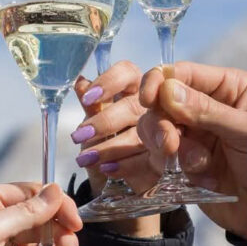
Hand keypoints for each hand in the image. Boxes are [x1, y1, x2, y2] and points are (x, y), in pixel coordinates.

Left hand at [71, 61, 161, 236]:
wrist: (114, 173)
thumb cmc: (105, 139)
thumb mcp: (93, 122)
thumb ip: (91, 105)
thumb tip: (81, 83)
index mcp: (135, 87)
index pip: (127, 72)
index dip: (109, 81)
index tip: (89, 98)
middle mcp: (153, 105)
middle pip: (133, 105)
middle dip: (105, 121)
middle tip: (81, 135)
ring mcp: (164, 131)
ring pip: (141, 134)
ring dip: (111, 147)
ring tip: (87, 158)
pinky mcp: (165, 159)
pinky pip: (147, 160)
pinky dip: (125, 166)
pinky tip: (108, 169)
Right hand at [137, 62, 246, 239]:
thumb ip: (208, 112)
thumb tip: (167, 90)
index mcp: (230, 88)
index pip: (183, 74)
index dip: (160, 82)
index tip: (148, 99)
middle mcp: (209, 108)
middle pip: (162, 103)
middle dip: (161, 124)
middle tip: (170, 145)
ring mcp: (196, 137)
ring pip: (157, 132)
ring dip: (169, 150)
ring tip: (197, 166)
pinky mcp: (188, 166)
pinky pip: (162, 161)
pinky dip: (175, 171)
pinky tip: (206, 182)